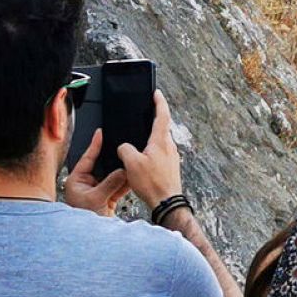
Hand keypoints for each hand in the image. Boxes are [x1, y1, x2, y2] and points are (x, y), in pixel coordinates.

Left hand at [65, 128, 129, 215]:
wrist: (90, 240)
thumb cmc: (84, 219)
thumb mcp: (96, 199)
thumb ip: (110, 183)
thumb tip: (122, 171)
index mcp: (77, 181)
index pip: (87, 158)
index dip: (94, 145)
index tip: (100, 133)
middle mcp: (87, 184)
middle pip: (102, 166)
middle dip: (113, 160)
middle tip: (122, 149)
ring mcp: (98, 190)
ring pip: (112, 176)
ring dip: (122, 173)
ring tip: (131, 165)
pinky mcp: (107, 197)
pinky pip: (118, 187)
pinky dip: (125, 184)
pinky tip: (133, 179)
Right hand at [117, 90, 183, 208]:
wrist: (167, 202)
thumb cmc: (152, 184)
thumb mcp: (131, 163)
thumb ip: (125, 149)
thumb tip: (124, 148)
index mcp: (161, 141)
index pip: (162, 115)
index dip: (159, 102)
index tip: (157, 93)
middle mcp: (170, 147)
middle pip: (163, 127)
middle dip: (156, 118)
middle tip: (149, 111)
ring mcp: (172, 157)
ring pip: (161, 141)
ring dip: (153, 136)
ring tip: (143, 135)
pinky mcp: (170, 167)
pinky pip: (161, 153)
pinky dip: (153, 149)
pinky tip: (144, 157)